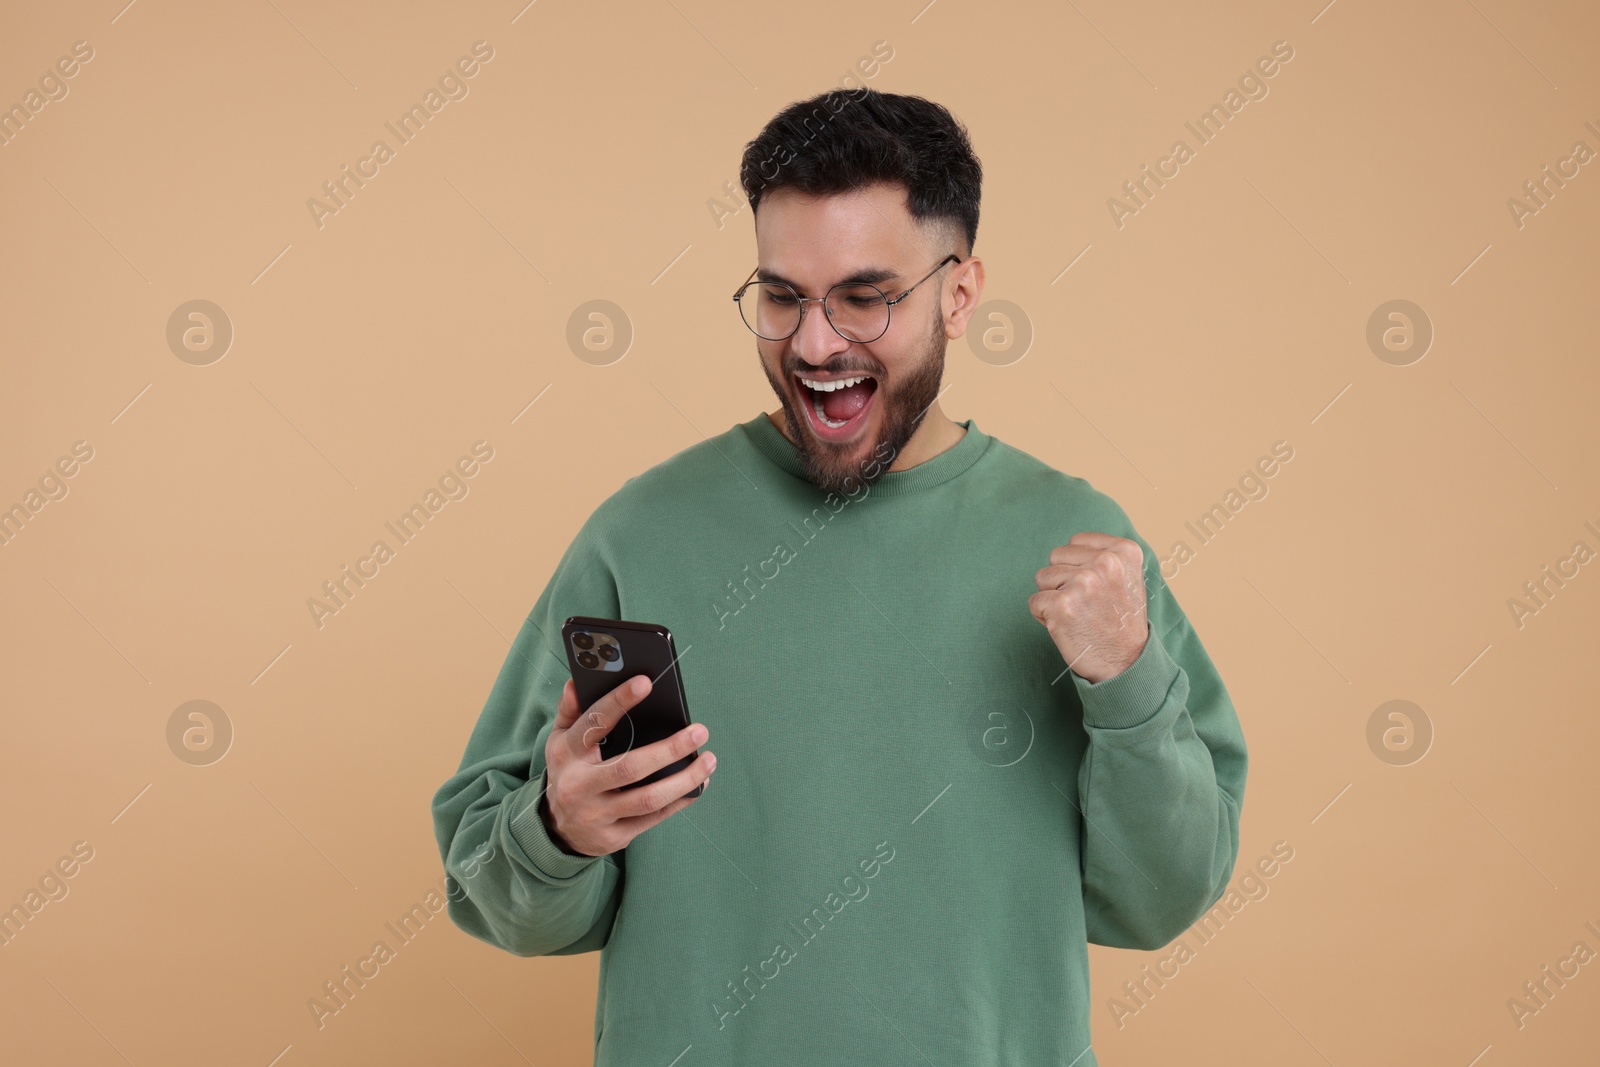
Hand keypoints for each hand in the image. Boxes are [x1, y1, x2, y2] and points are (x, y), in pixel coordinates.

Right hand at [540, 674, 714, 856]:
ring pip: (648, 798)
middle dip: (669, 749)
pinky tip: (700, 783)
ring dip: (684, 779)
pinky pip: (654, 817)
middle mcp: (579, 786)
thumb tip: (577, 683)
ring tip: (710, 760)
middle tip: (699, 731)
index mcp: (567, 754)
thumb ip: (571, 710)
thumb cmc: (569, 771)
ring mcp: (597, 814)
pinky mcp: (615, 836)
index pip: (594, 723)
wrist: (557, 829)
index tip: (645, 683)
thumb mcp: (560, 740)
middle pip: (629, 768)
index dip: (619, 702)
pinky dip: (681, 800)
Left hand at [1029, 531, 1148, 683]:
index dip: (1078, 566)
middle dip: (1063, 579)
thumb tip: (1072, 545)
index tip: (1098, 588)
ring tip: (1078, 615)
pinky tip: (1068, 626)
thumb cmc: (1120, 621)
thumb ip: (1105, 556)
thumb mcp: (1127, 578)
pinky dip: (1045, 617)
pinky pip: (1034, 602)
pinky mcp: (1061, 604)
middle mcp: (1106, 562)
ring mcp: (1083, 582)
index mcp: (1124, 551)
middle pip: (1056, 556)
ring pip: (1043, 577)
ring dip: (1054, 598)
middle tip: (1086, 604)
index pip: (1076, 542)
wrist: (1125, 664)